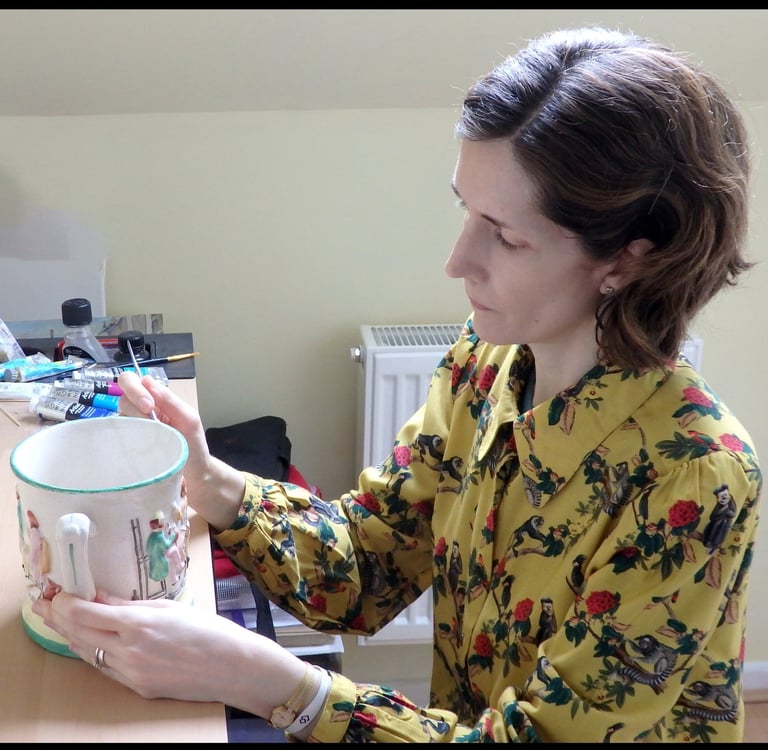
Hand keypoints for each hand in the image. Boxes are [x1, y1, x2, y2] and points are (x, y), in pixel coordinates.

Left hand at [31, 590, 307, 716]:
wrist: (230, 666)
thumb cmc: (207, 630)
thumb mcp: (168, 608)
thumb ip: (130, 606)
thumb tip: (100, 597)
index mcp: (138, 625)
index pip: (85, 614)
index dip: (65, 603)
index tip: (56, 592)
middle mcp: (128, 651)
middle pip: (80, 634)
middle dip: (59, 618)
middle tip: (46, 605)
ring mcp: (130, 673)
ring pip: (88, 653)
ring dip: (71, 636)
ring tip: (60, 621)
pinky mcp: (136, 687)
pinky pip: (105, 667)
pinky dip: (92, 651)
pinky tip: (87, 641)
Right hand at [117, 372, 244, 530]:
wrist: (193, 474)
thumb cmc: (193, 445)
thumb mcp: (188, 420)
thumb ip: (170, 401)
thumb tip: (147, 381)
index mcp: (158, 400)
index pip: (136, 381)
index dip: (137, 388)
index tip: (148, 405)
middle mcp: (142, 409)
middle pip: (123, 392)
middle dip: (132, 397)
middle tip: (147, 413)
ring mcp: (133, 425)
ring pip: (119, 410)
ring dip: (131, 417)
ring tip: (148, 433)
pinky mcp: (127, 441)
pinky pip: (117, 431)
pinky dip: (124, 432)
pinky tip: (135, 441)